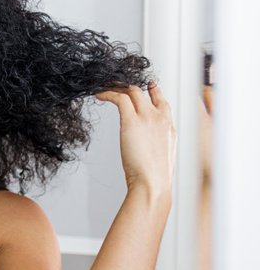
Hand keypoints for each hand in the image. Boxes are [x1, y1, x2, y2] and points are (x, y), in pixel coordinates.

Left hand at [95, 82, 175, 198]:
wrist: (153, 183)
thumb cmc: (155, 178)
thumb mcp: (161, 158)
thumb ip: (155, 146)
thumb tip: (145, 149)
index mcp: (170, 128)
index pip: (163, 102)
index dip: (154, 91)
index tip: (147, 86)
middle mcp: (161, 119)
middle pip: (146, 93)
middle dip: (131, 86)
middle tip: (118, 85)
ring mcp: (148, 118)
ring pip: (132, 91)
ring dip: (117, 87)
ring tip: (105, 88)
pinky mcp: (132, 121)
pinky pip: (119, 98)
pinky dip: (108, 93)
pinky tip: (99, 94)